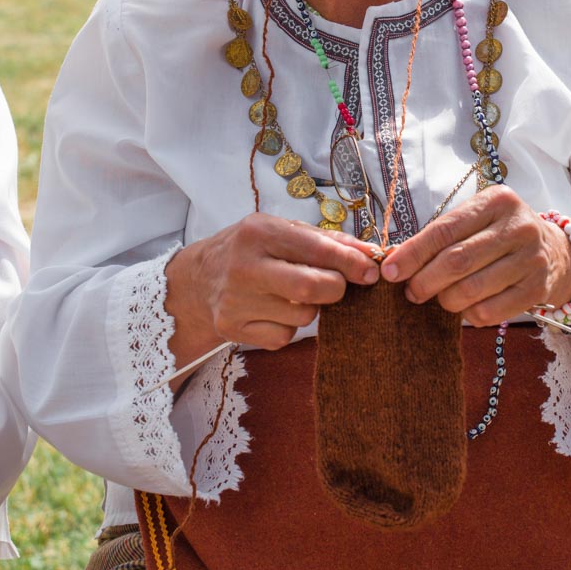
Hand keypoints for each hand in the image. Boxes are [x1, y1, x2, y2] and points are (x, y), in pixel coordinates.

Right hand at [166, 214, 379, 354]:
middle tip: (338, 286)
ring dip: (311, 309)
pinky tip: (274, 312)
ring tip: (292, 295)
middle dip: (336, 289)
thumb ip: (328, 241)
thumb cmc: (253, 250)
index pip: (317, 250)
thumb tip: (371, 254)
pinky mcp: (232, 329)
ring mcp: (235, 301)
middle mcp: (244, 266)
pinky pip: (284, 338)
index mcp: (259, 232)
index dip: (351, 263)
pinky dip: (288, 328)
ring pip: (302, 317)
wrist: (199, 279)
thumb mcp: (283, 231)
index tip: (371, 271)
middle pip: (311, 288)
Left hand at [380, 186, 570, 326]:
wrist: (555, 251)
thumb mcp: (477, 221)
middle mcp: (518, 227)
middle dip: (424, 281)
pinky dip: (468, 315)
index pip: (445, 230)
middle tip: (412, 291)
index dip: (413, 253)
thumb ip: (441, 236)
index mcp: (497, 202)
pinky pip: (489, 312)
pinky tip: (467, 307)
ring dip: (445, 300)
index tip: (390, 271)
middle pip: (457, 261)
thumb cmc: (500, 235)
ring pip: (470, 290)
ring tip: (440, 298)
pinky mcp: (537, 289)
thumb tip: (394, 261)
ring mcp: (531, 259)